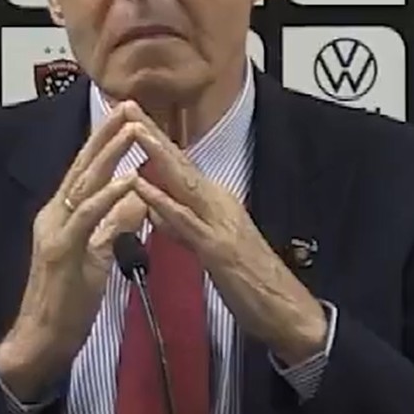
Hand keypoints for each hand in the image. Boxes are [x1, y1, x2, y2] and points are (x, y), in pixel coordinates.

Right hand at [0, 103, 147, 400]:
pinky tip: (128, 180)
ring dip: (110, 154)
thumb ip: (115, 225)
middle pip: (83, 166)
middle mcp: (55, 214)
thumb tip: (139, 197)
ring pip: (84, 183)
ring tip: (133, 129)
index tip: (126, 116)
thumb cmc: (69, 301)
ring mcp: (55, 230)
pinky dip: (108, 196)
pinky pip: (88, 217)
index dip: (105, 141)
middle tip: (129, 105)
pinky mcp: (59, 250)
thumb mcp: (98, 255)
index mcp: (63, 214)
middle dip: (106, 134)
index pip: (86, 170)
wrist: (41, 339)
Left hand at [126, 107, 328, 365]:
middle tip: (127, 104)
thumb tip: (155, 208)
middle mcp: (219, 203)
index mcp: (216, 202)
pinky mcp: (218, 248)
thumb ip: (180, 226)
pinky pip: (185, 221)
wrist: (285, 310)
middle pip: (180, 163)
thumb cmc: (248, 281)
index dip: (155, 141)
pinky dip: (162, 201)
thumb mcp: (207, 247)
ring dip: (157, 154)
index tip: (132, 117)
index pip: (179, 166)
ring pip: (183, 182)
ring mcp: (220, 223)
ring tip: (133, 129)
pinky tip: (142, 186)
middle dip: (152, 133)